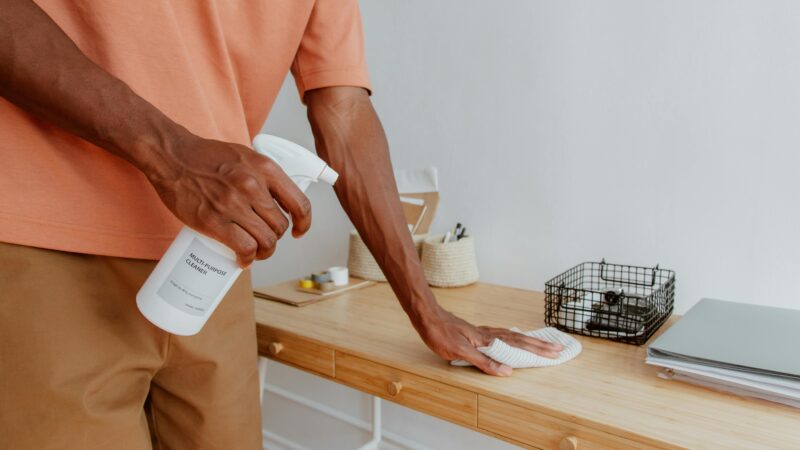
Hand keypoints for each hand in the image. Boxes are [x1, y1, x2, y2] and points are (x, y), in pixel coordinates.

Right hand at [143, 133, 311, 266]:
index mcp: (265, 168)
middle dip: (275, 238)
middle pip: (280, 226)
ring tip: (255, 251)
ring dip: (263, 252)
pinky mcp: (213, 220)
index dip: (303, 223)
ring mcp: (233, 204)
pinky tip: (243, 259)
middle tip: (264, 239)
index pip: (299, 203)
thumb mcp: (245, 157)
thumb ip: (264, 176)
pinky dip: (247, 258)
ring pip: (265, 240)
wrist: (171, 155)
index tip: (298, 230)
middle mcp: (252, 186)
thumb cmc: (206, 156)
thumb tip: (280, 201)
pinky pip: (243, 248)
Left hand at [417, 307, 563, 375]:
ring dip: (528, 341)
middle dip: (539, 345)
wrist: (426, 316)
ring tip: (542, 343)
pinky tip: (513, 339)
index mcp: (487, 339)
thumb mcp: (459, 351)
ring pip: (512, 335)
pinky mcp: (475, 332)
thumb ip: (483, 361)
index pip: (518, 345)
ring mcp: (482, 332)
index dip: (536, 350)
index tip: (554, 352)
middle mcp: (488, 334)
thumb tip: (507, 371)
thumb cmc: (440, 333)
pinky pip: (502, 335)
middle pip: (519, 339)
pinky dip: (513, 338)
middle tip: (558, 348)